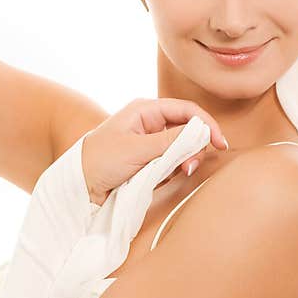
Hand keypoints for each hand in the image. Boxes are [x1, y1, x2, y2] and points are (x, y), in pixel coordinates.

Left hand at [81, 97, 228, 204]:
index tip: (220, 143)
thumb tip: (201, 134)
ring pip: (182, 148)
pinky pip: (172, 162)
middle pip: (188, 130)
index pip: (187, 110)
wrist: (77, 187)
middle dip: (193, 148)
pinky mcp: (149, 160)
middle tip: (189, 167)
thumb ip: (171, 141)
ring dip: (183, 161)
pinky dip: (172, 171)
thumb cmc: (100, 160)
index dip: (207, 125)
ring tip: (173, 174)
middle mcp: (151, 122)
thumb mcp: (137, 149)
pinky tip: (159, 179)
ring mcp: (151, 142)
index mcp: (146, 110)